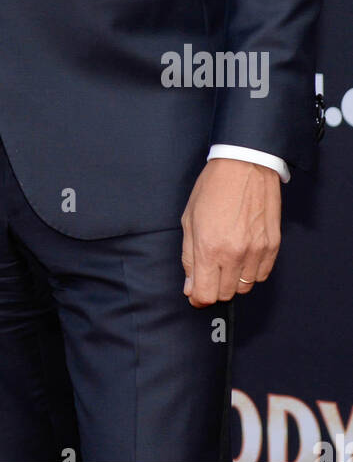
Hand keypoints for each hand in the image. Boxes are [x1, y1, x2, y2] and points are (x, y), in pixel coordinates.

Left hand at [180, 158, 280, 306]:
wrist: (244, 165)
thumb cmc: (213, 187)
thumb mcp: (189, 219)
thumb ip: (189, 257)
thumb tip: (190, 286)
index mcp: (209, 248)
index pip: (205, 294)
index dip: (198, 297)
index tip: (195, 291)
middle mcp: (234, 254)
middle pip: (224, 294)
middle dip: (213, 286)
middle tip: (209, 269)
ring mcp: (256, 251)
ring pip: (244, 287)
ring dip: (233, 279)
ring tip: (227, 257)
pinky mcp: (272, 246)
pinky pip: (262, 275)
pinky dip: (251, 271)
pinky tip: (243, 254)